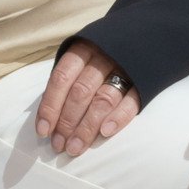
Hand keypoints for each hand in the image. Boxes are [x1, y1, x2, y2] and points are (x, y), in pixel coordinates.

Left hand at [36, 39, 140, 156]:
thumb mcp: (82, 59)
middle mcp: (102, 57)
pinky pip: (131, 102)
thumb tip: (46, 118)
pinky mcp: (144, 82)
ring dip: (87, 127)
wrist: (146, 40)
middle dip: (67, 121)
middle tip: (59, 146)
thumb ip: (66, 83)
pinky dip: (117, 118)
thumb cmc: (103, 57)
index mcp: (82, 50)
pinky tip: (105, 133)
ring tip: (75, 148)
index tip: (42, 131)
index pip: (61, 78)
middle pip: (81, 91)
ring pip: (103, 100)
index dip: (50, 105)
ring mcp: (125, 69)